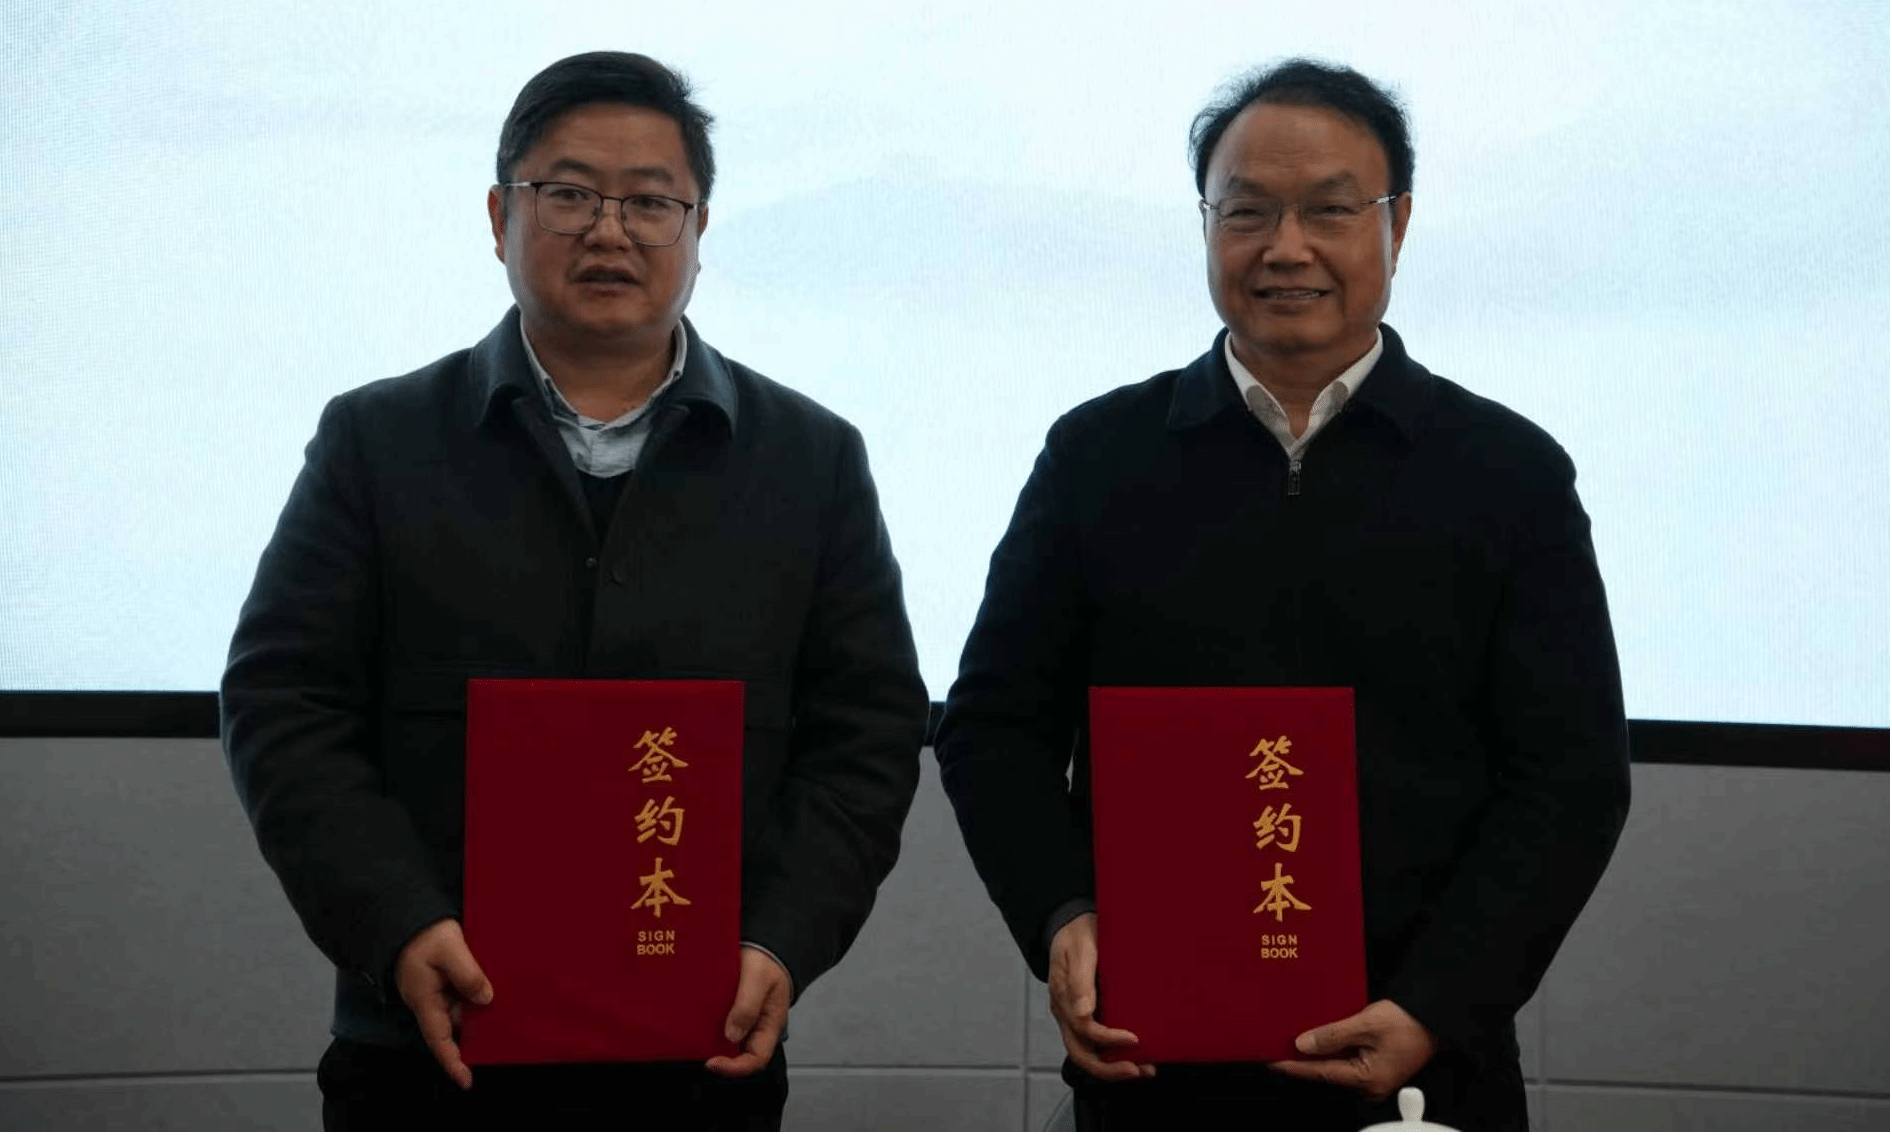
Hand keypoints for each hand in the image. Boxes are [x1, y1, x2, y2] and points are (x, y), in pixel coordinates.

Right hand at [393, 918, 492, 1090]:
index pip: (439, 1041)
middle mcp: (430, 1001)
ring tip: (507, 1012)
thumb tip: (486, 998)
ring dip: (481, 1011)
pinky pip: (462, 993)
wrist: (408, 915)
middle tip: (505, 1037)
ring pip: (462, 1009)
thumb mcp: (450, 950)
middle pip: (456, 1026)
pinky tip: (495, 991)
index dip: (453, 1063)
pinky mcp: (443, 979)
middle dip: (477, 1034)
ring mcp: (436, 990)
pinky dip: (478, 995)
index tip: (466, 1081)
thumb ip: (468, 975)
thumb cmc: (423, 934)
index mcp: (425, 1001)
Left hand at [705, 946, 791, 1077]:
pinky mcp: (729, 1013)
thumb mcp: (759, 979)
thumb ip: (747, 1006)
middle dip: (718, 1057)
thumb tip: (732, 1035)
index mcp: (769, 1026)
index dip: (735, 1068)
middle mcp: (755, 1029)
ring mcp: (742, 1022)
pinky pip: (718, 1027)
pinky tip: (694, 1023)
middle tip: (697, 1050)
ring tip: (693, 1037)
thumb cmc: (767, 961)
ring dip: (710, 1043)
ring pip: (725, 1043)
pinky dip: (706, 1029)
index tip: (712, 1062)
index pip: (756, 1059)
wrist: (762, 945)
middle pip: (738, 1056)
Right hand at [1047, 913, 1154, 1081]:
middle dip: (1109, 1069)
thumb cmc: (1078, 934)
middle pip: (1081, 1054)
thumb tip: (1084, 1014)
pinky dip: (1114, 1055)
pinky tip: (1136, 1057)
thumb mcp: (1081, 949)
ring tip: (1144, 1070)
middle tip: (1137, 1071)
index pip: (1084, 1029)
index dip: (1109, 1038)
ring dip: (1113, 1067)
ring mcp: (1073, 1017)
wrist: (1071, 924)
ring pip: (1088, 1054)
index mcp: (1062, 996)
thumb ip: (1081, 981)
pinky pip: (1095, 1044)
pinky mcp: (1084, 1017)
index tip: (1134, 1038)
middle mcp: (1066, 1012)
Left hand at [1269, 999, 1436, 1098]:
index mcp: (1368, 1079)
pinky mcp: (1376, 1066)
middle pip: (1327, 1071)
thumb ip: (1332, 1035)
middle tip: (1276, 1046)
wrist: (1435, 1018)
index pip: (1321, 1073)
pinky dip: (1332, 1048)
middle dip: (1303, 1058)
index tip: (1271, 1060)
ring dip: (1317, 1052)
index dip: (1294, 1066)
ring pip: (1336, 1064)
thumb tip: (1303, 1045)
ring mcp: (1374, 1077)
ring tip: (1291, 1039)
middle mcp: (1370, 1084)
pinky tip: (1318, 1037)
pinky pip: (1347, 1059)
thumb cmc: (1408, 1022)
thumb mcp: (1365, 1024)